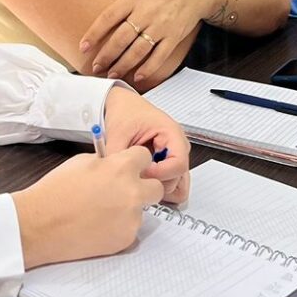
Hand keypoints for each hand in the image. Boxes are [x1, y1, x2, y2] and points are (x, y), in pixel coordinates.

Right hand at [10, 146, 165, 268]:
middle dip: (144, 187)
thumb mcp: (82, 162)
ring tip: (101, 212)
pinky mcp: (126, 239)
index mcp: (121, 168)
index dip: (136, 162)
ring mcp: (131, 218)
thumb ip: (107, 163)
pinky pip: (130, 229)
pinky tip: (98, 226)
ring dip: (129, 209)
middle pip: (156, 187)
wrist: (40, 225)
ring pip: (141, 210)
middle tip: (125, 191)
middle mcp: (132, 192)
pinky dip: (119, 227)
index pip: (146, 158)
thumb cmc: (56, 191)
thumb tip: (118, 164)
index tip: (130, 167)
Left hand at [82, 0, 209, 86]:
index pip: (108, 17)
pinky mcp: (174, 37)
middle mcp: (146, 13)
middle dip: (106, 55)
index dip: (94, 34)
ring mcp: (161, 26)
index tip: (83, 47)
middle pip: (121, 38)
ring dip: (123, 65)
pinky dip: (148, 68)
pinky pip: (159, 56)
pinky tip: (137, 77)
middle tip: (95, 67)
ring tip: (111, 74)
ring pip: (138, 50)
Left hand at [104, 86, 190, 203]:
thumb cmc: (125, 113)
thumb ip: (118, 156)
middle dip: (155, 183)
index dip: (160, 175)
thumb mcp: (118, 133)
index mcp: (172, 133)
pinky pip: (171, 186)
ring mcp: (174, 157)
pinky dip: (158, 190)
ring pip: (177, 186)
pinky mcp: (168, 166)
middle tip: (134, 178)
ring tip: (137, 179)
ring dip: (157, 189)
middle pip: (177, 178)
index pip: (179, 164)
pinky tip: (141, 181)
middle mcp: (178, 147)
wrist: (123, 106)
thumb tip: (118, 179)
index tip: (140, 174)